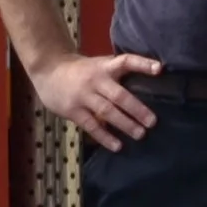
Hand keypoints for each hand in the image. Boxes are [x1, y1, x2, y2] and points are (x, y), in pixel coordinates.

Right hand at [29, 48, 158, 148]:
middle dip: (137, 109)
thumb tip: (148, 84)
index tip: (159, 70)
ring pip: (107, 111)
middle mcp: (95, 81)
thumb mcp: (99, 65)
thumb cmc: (80, 70)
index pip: (126, 61)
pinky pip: (91, 125)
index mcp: (105, 67)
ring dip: (124, 124)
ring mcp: (83, 96)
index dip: (143, 64)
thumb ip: (118, 73)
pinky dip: (104, 136)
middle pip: (119, 95)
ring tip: (140, 134)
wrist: (47, 70)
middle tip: (152, 122)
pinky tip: (117, 145)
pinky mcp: (72, 110)